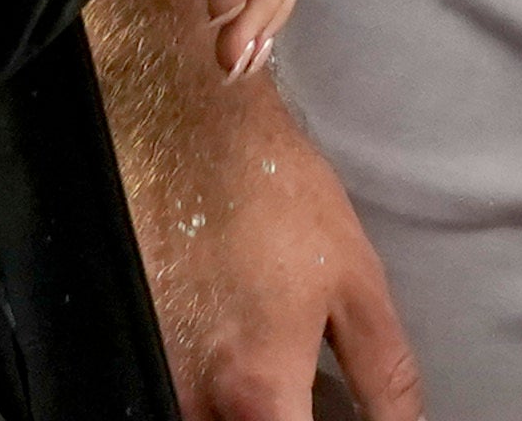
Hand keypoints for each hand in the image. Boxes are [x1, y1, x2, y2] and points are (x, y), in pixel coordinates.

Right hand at [118, 62, 420, 420]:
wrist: (194, 130)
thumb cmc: (279, 198)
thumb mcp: (358, 284)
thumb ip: (386, 376)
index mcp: (258, 392)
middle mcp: (195, 399)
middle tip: (308, 400)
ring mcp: (156, 374)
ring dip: (245, 410)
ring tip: (278, 379)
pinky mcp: (135, 346)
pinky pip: (176, 392)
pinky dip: (211, 393)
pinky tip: (236, 357)